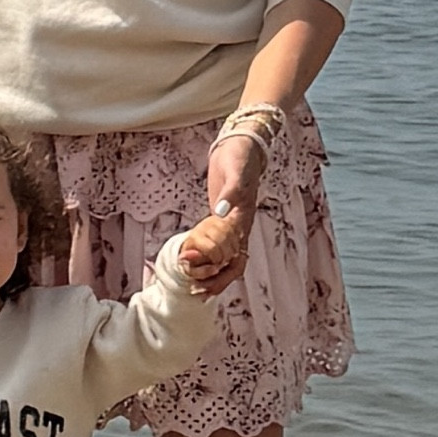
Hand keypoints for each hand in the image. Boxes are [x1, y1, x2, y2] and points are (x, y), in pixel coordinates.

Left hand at [192, 132, 267, 294]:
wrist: (242, 146)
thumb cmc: (241, 157)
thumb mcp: (236, 170)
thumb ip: (231, 191)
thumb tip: (221, 211)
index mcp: (244, 219)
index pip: (234, 254)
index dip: (217, 267)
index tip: (194, 268)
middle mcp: (240, 228)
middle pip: (232, 266)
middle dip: (214, 280)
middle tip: (193, 290)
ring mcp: (232, 226)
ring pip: (226, 262)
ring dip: (211, 276)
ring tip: (193, 288)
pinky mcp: (223, 221)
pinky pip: (218, 248)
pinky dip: (208, 261)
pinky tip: (193, 267)